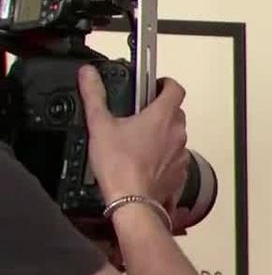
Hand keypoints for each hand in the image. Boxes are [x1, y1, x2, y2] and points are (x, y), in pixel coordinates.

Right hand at [77, 66, 188, 206]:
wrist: (133, 200)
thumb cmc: (119, 164)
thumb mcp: (100, 125)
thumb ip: (94, 95)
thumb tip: (88, 74)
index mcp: (162, 116)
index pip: (176, 88)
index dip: (166, 84)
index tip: (155, 86)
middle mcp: (178, 132)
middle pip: (176, 112)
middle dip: (160, 110)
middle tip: (140, 115)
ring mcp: (182, 153)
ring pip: (176, 136)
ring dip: (163, 134)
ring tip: (140, 140)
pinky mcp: (180, 172)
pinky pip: (175, 158)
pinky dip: (164, 156)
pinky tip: (146, 162)